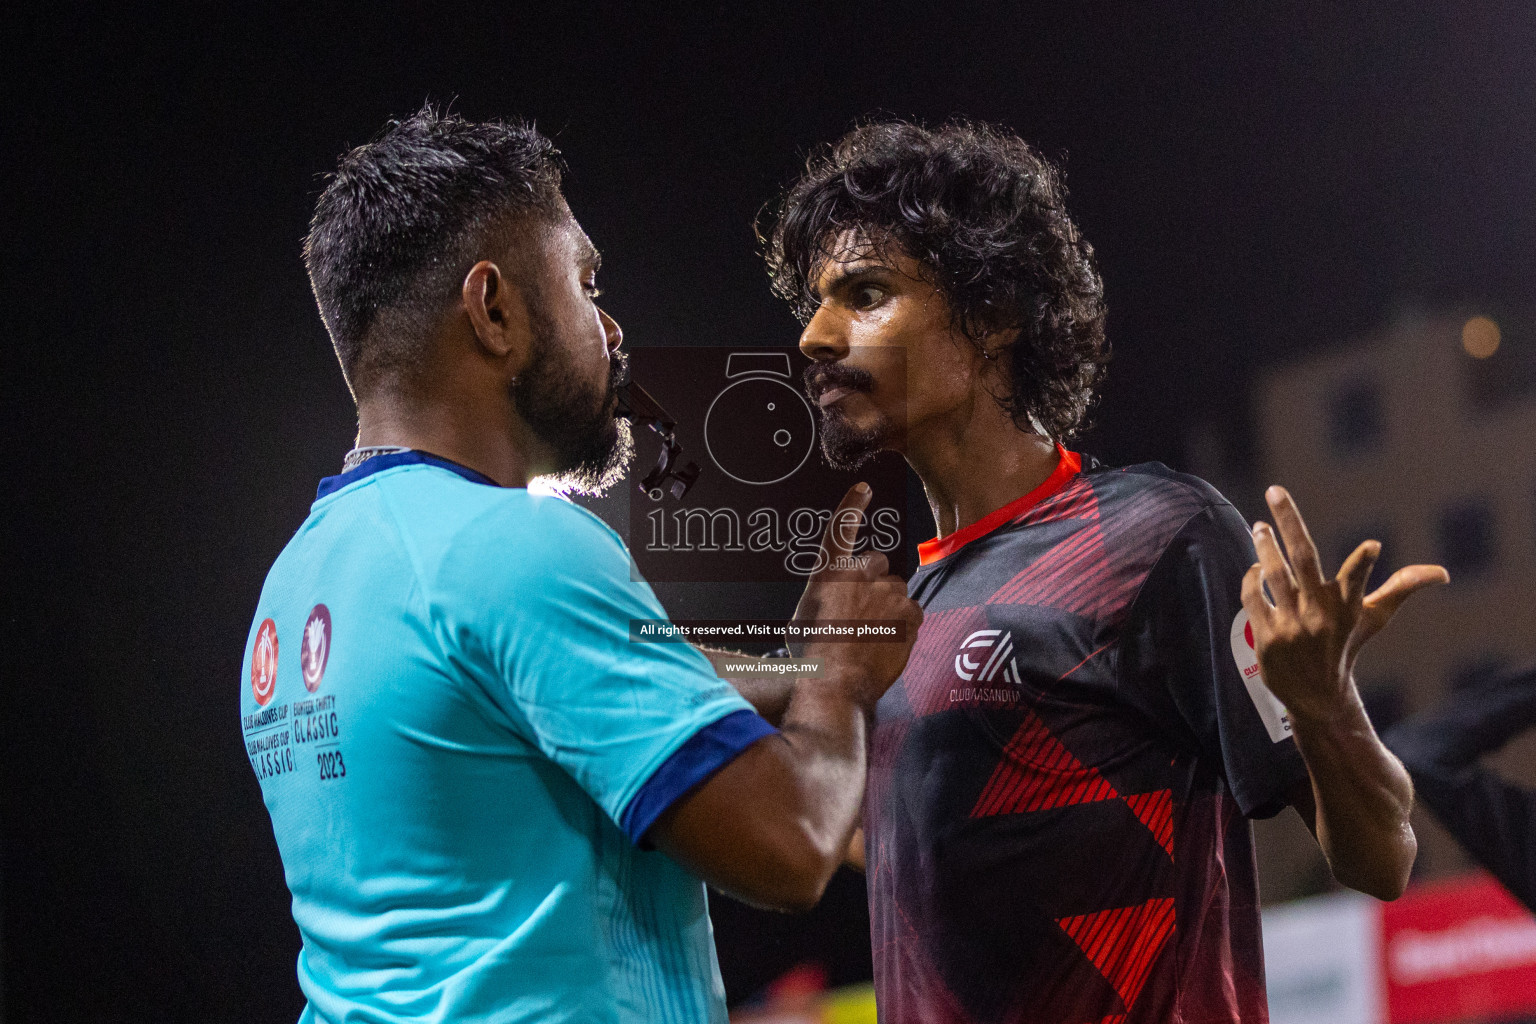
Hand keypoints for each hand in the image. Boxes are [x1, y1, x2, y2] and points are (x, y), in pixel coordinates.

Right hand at [791, 483, 922, 707]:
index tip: (864, 488)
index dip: (852, 506)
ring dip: (888, 606)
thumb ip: (819, 600)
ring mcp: (889, 593)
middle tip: (861, 613)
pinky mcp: (911, 613)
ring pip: (896, 591)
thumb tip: (828, 603)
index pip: (841, 528)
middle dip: (873, 581)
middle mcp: (861, 574)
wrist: (836, 683)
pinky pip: (912, 612)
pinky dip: (903, 625)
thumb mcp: (799, 621)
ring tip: (871, 636)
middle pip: (877, 564)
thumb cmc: (811, 655)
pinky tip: (886, 644)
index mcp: (829, 572)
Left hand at [1241, 486, 1447, 720]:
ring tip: (1259, 526)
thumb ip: (1400, 588)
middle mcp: (1320, 614)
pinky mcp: (1266, 636)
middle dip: (1289, 522)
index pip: (1357, 580)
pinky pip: (1254, 597)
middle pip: (1303, 559)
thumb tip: (1443, 573)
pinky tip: (1255, 566)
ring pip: (1273, 574)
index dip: (1364, 564)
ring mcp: (1291, 626)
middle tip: (1274, 490)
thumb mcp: (1374, 618)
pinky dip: (1251, 578)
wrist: (1317, 695)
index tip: (1373, 546)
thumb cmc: (1346, 646)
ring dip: (1264, 546)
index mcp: (1348, 607)